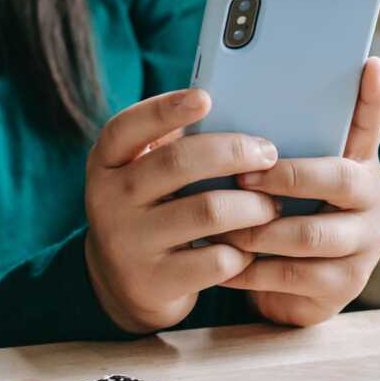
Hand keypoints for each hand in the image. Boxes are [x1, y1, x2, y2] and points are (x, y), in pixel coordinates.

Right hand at [84, 88, 280, 333]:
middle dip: (234, 152)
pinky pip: (217, 260)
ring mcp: (129, 243)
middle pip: (178, 163)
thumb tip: (243, 115)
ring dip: (253, 205)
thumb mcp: (145, 176)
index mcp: (107, 162)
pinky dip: (245, 251)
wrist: (123, 283)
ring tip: (272, 205)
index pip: (127, 127)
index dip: (165, 109)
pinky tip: (253, 246)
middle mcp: (109, 200)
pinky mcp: (155, 282)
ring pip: (208, 211)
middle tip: (269, 154)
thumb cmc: (152, 210)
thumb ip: (176, 147)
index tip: (206, 97)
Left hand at [219, 58, 379, 326]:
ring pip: (310, 233)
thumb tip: (222, 109)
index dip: (373, 97)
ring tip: (222, 227)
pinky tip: (224, 264)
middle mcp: (374, 200)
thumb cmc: (277, 219)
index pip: (369, 125)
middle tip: (243, 179)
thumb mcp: (280, 184)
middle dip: (286, 177)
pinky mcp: (347, 285)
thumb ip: (273, 152)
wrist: (285, 291)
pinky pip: (293, 275)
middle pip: (339, 180)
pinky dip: (251, 270)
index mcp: (359, 164)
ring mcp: (366, 245)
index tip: (369, 63)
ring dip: (259, 230)